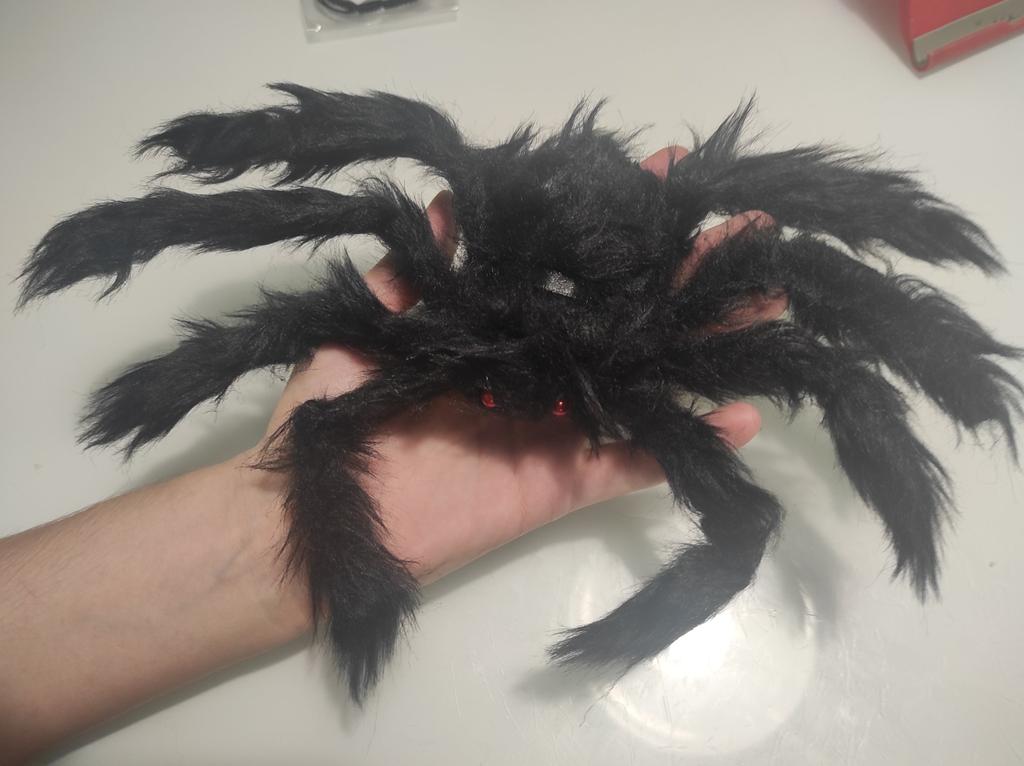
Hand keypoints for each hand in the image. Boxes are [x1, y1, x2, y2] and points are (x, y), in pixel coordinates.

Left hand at [257, 145, 785, 586]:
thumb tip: (444, 205)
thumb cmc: (337, 419)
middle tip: (749, 232)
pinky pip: (633, 463)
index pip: (570, 271)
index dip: (616, 226)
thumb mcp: (365, 330)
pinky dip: (685, 445)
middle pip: (625, 321)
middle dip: (685, 275)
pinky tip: (743, 416)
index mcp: (498, 335)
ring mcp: (557, 428)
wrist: (319, 518)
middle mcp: (538, 374)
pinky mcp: (564, 485)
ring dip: (707, 348)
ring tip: (770, 307)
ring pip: (645, 382)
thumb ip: (410, 278)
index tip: (665, 173)